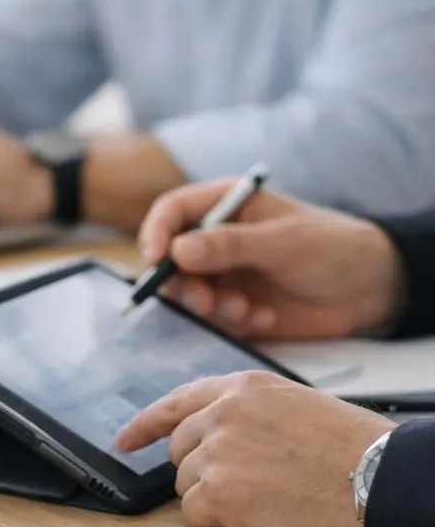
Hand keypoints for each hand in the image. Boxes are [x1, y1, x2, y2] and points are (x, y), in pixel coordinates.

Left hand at [115, 372, 394, 526]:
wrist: (383, 482)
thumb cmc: (355, 450)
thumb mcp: (296, 406)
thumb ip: (248, 412)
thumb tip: (214, 432)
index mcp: (242, 388)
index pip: (174, 403)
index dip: (144, 425)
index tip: (124, 441)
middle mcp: (221, 414)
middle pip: (178, 450)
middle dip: (201, 470)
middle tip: (245, 483)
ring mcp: (215, 453)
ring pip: (184, 485)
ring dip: (215, 498)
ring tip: (265, 497)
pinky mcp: (217, 493)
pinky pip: (193, 516)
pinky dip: (218, 523)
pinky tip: (256, 516)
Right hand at [137, 181, 405, 338]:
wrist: (371, 288)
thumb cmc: (332, 247)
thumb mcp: (282, 242)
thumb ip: (229, 246)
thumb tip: (177, 250)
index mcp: (224, 205)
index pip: (172, 211)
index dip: (156, 233)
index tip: (157, 260)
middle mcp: (215, 238)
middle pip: (169, 258)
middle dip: (182, 283)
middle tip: (204, 302)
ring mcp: (223, 272)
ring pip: (186, 291)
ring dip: (209, 306)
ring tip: (245, 310)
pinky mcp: (232, 303)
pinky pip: (211, 316)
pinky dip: (231, 321)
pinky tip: (264, 316)